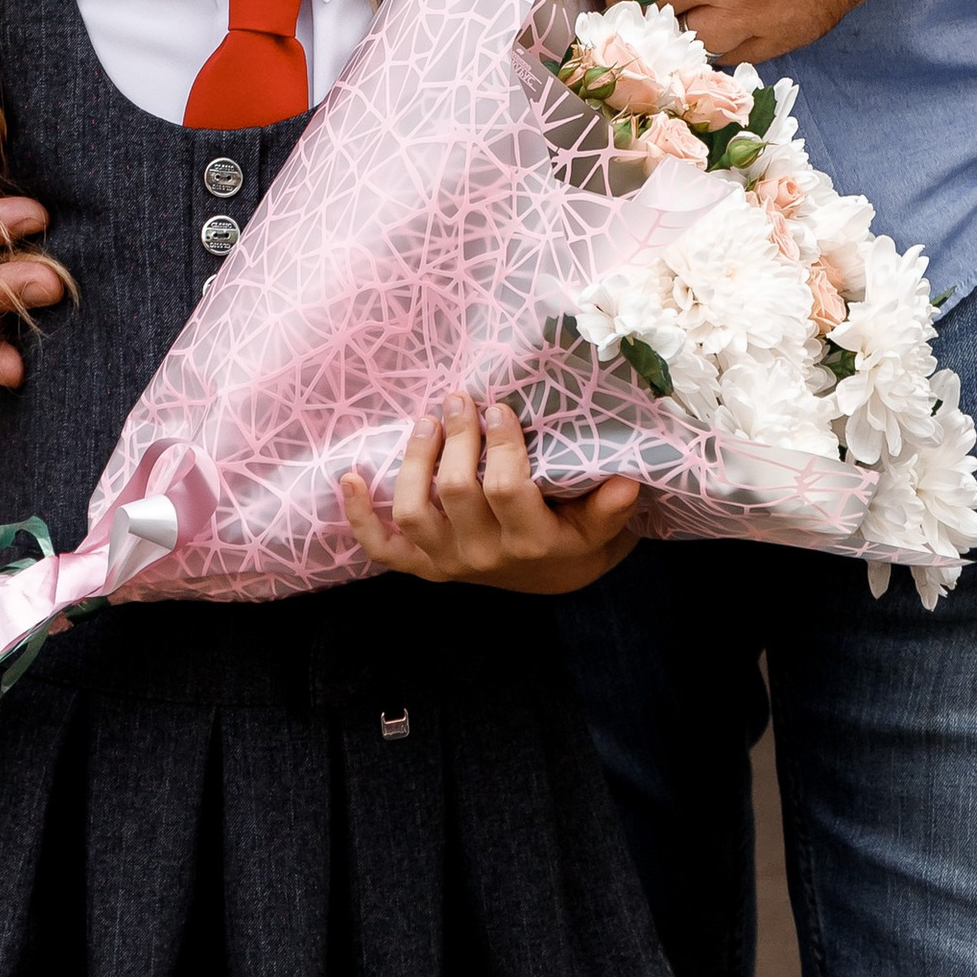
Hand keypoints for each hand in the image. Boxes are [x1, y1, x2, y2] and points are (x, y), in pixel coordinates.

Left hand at [340, 394, 642, 594]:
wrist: (547, 577)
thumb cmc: (573, 535)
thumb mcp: (599, 526)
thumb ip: (609, 506)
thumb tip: (627, 479)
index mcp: (530, 542)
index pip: (506, 489)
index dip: (500, 446)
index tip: (500, 407)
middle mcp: (482, 556)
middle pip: (455, 491)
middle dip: (456, 437)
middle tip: (458, 399)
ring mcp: (446, 562)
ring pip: (413, 511)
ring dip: (413, 460)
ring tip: (426, 421)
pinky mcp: (420, 564)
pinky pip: (382, 547)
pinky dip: (358, 515)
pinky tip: (349, 476)